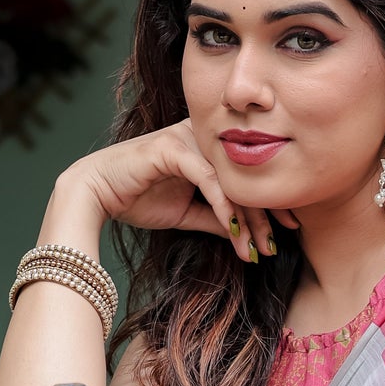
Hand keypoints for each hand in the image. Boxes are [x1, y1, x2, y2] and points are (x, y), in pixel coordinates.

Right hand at [65, 119, 294, 263]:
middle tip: (281, 242)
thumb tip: (243, 232)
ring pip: (231, 178)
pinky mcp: (172, 148)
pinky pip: (209, 179)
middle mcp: (200, 137)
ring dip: (248, 217)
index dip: (270, 202)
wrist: (95, 193)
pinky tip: (235, 231)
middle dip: (266, 213)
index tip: (289, 229)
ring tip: (259, 247)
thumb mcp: (187, 214)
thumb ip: (215, 218)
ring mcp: (186, 138)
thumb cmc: (137, 198)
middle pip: (245, 175)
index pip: (247, 174)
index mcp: (206, 147)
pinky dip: (224, 207)